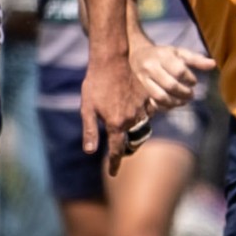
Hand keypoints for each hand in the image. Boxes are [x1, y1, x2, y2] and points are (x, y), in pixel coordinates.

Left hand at [82, 53, 151, 174]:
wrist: (111, 61)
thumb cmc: (95, 84)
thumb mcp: (87, 108)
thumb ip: (90, 131)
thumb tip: (90, 151)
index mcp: (116, 123)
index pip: (117, 150)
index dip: (114, 164)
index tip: (112, 173)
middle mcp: (132, 118)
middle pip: (132, 140)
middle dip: (127, 149)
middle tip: (120, 153)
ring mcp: (142, 108)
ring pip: (142, 127)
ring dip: (135, 133)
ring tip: (127, 134)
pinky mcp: (147, 98)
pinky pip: (148, 113)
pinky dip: (143, 117)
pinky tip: (135, 113)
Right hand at [132, 39, 215, 109]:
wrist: (138, 55)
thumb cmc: (164, 54)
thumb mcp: (179, 52)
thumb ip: (196, 59)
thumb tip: (213, 64)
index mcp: (162, 57)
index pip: (179, 71)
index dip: (190, 79)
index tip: (194, 82)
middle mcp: (151, 68)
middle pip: (170, 85)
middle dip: (184, 93)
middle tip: (191, 95)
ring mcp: (144, 80)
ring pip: (160, 96)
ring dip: (175, 102)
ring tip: (184, 101)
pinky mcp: (142, 89)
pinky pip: (153, 102)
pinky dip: (165, 107)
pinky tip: (173, 105)